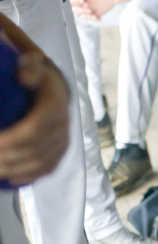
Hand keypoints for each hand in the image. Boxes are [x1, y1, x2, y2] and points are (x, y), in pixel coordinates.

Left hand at [0, 52, 69, 185]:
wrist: (53, 87)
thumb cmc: (34, 75)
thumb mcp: (31, 64)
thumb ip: (29, 66)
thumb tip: (24, 77)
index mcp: (55, 105)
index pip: (33, 130)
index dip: (11, 140)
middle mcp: (63, 125)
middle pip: (34, 150)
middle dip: (7, 158)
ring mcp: (63, 140)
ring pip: (40, 163)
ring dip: (14, 170)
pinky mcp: (60, 150)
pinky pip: (48, 169)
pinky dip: (29, 177)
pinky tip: (11, 179)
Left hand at [71, 0, 119, 19]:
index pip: (73, 4)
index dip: (74, 5)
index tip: (76, 5)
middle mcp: (85, 6)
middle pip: (78, 12)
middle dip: (79, 12)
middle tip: (84, 10)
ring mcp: (91, 11)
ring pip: (85, 17)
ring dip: (87, 15)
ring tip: (90, 13)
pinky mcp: (97, 15)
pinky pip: (93, 18)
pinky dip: (94, 17)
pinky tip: (97, 16)